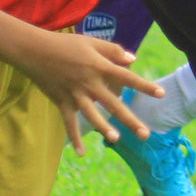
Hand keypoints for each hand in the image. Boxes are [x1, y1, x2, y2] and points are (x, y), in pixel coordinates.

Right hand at [22, 32, 160, 152]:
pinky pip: (69, 123)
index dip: (144, 86)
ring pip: (92, 115)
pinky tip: (81, 153)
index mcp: (99, 67)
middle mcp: (89, 83)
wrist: (34, 50)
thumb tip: (133, 59)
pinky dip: (74, 138)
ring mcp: (75, 94)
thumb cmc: (65, 44)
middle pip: (114, 104)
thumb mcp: (91, 42)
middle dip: (130, 120)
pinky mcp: (62, 102)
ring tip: (116, 139)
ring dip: (104, 128)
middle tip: (145, 135)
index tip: (161, 94)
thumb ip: (113, 50)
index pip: (127, 78)